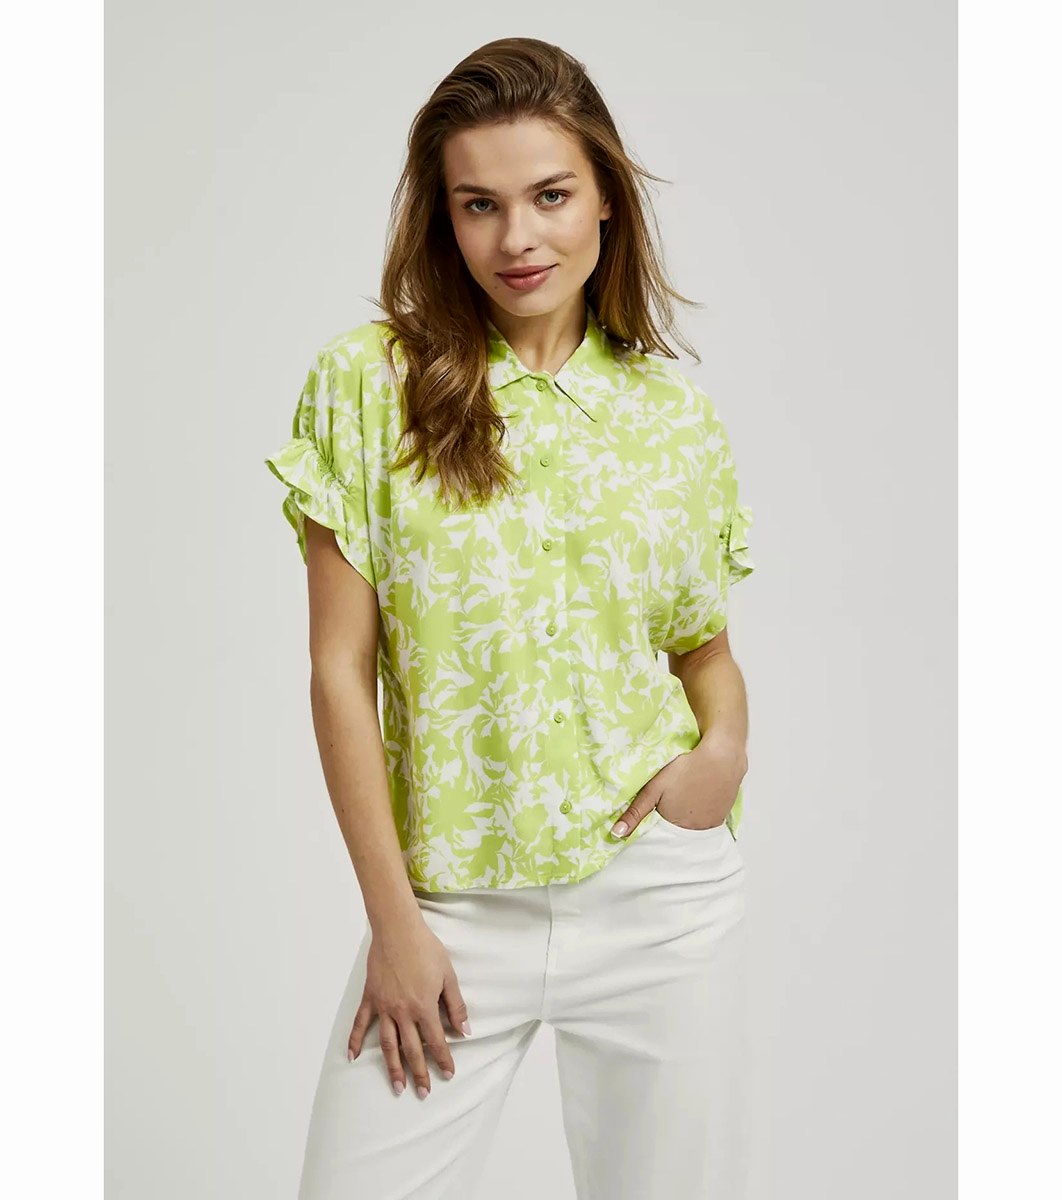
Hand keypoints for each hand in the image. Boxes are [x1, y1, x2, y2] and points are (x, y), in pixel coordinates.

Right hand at [347, 919, 471, 1098]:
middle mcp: (402, 1012)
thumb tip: (465, 1030)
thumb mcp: (448, 975)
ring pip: (387, 1044)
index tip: (449, 1074)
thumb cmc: (426, 949)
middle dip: (419, 1073)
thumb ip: (456, 1005)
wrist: (398, 929)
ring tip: (397, 1087)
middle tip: (423, 1093)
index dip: (443, 1059)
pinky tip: (352, 1057)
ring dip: (392, 1068)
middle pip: (412, 1050)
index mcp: (424, 1007)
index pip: (436, 1041)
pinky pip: (360, 1023)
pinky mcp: (370, 997)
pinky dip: (355, 1040)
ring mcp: (383, 1006)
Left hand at [610, 735, 747, 837]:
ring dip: (688, 818)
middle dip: (671, 821)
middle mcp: (694, 830)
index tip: (657, 809)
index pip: (661, 832)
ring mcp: (710, 825)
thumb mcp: (653, 788)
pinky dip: (702, 815)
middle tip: (671, 800)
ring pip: (694, 826)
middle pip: (678, 830)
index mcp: (675, 826)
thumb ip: (635, 812)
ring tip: (685, 798)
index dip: (657, 821)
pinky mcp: (722, 816)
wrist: (721, 757)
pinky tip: (699, 799)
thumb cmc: (684, 769)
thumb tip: (616, 834)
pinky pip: (708, 822)